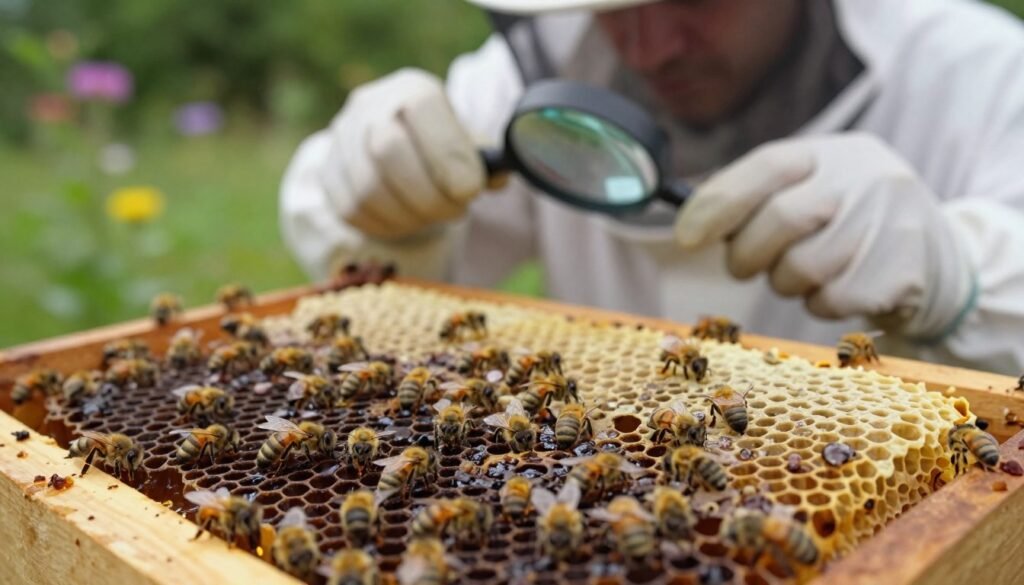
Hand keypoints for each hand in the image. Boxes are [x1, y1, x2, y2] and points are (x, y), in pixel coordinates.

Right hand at [319, 68, 484, 238]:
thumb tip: (496, 177)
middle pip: (387, 150)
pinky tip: (409, 221)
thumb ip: (485, 160)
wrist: (396, 151)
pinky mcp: (328, 174)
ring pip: (368, 188)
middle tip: (456, 210)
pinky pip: (353, 210)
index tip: (471, 190)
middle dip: (429, 194)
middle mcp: (370, 106)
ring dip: (410, 215)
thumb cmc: (443, 149)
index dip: (448, 152)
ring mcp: (342, 140)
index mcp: (412, 89)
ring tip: (435, 216)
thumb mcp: (469, 144)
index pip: (422, 107)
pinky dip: (388, 225)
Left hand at [674, 133, 973, 337]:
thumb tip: (692, 225)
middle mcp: (864, 178)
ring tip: (804, 271)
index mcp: (829, 152)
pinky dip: (818, 303)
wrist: (933, 256)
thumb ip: (755, 198)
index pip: (766, 167)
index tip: (686, 238)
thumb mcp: (807, 189)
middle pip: (781, 220)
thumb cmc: (844, 221)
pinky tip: (837, 287)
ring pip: (801, 267)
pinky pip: (828, 300)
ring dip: (785, 282)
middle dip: (748, 253)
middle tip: (744, 265)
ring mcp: (888, 223)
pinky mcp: (899, 272)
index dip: (719, 203)